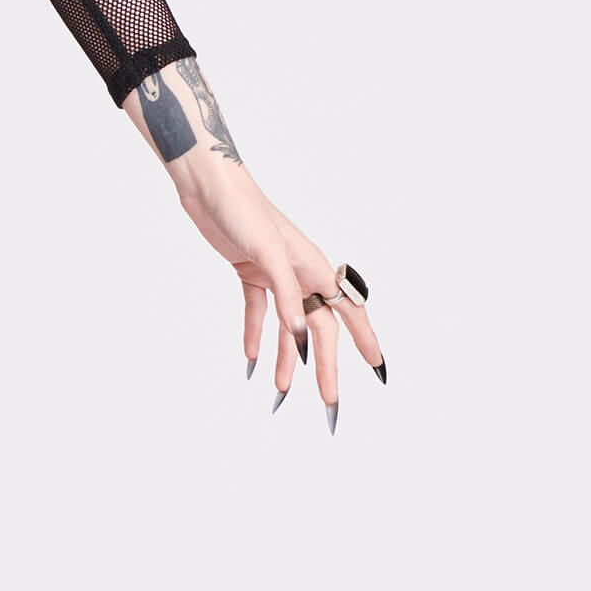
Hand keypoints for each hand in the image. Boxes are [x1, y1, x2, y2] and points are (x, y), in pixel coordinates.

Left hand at [126, 56, 386, 426]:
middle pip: (319, 330)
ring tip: (282, 391)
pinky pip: (259, 311)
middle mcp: (300, 273)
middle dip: (325, 367)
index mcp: (314, 268)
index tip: (379, 369)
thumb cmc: (245, 211)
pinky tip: (252, 359)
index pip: (349, 312)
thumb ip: (286, 293)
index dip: (366, 341)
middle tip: (327, 402)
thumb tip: (301, 332)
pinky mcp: (250, 272)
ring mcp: (276, 274)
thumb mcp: (267, 254)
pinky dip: (256, 334)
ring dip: (287, 358)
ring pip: (289, 326)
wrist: (211, 188)